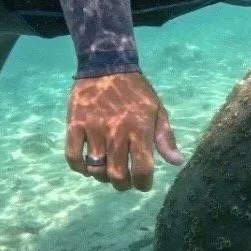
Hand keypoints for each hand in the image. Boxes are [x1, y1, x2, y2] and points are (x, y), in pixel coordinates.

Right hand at [65, 72, 182, 191]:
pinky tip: (87, 166)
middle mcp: (116, 132)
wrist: (107, 65)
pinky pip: (72, 156)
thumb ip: (166, 138)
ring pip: (95, 169)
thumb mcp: (158, 110)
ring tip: (108, 171)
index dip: (143, 184)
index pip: (142, 169)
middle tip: (126, 181)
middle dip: (123, 185)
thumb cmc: (136, 91)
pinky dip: (79, 167)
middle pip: (117, 175)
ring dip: (102, 177)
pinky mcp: (75, 124)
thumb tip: (177, 162)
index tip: (143, 183)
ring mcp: (93, 129)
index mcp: (140, 129)